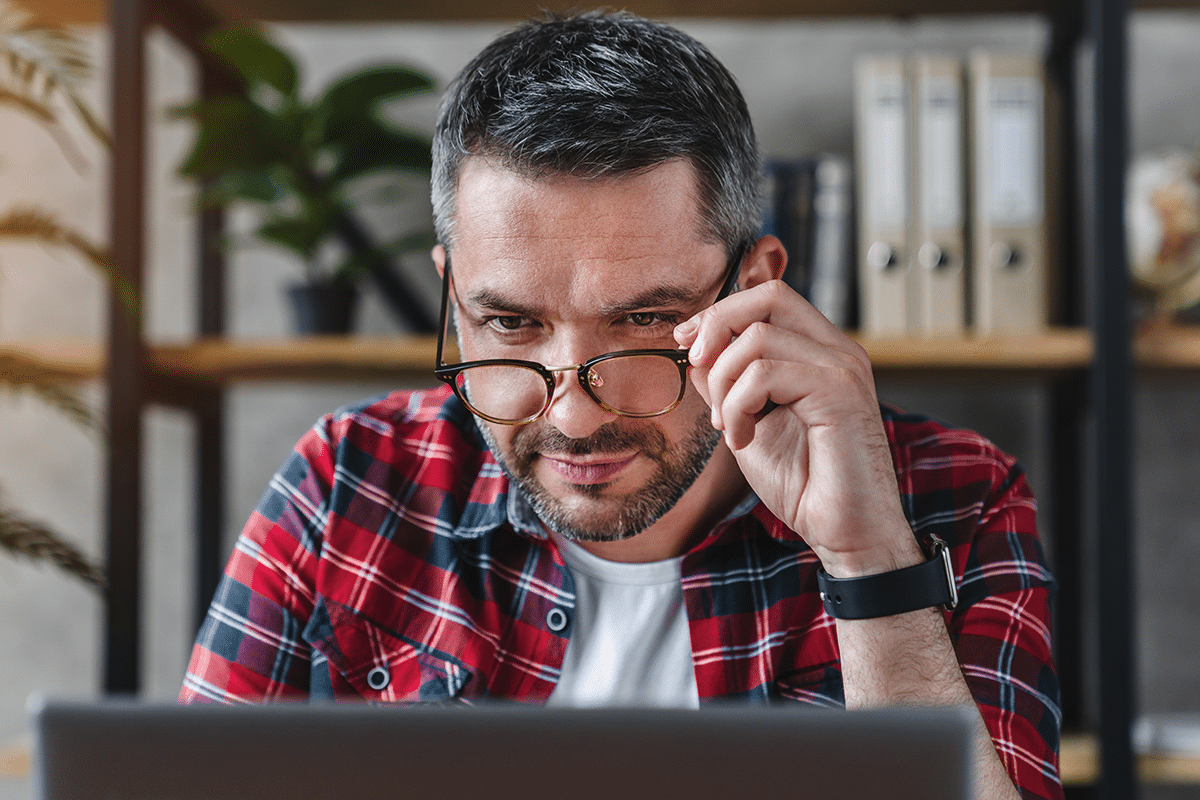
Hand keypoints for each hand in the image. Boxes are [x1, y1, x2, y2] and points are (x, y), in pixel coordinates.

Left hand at [674, 279, 920, 576]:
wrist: (846, 533)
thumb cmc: (805, 484)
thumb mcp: (749, 423)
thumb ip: (727, 384)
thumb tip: (695, 352)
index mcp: (820, 353)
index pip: (768, 298)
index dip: (719, 312)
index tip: (685, 343)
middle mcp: (837, 351)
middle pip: (768, 296)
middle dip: (716, 325)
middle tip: (695, 365)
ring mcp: (842, 368)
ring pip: (758, 337)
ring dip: (724, 383)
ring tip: (728, 426)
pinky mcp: (840, 392)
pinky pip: (765, 373)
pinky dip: (738, 406)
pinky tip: (743, 439)